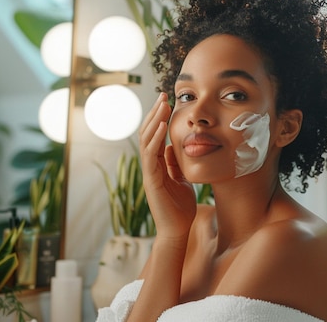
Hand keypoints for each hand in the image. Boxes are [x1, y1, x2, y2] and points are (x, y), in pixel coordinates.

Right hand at [139, 93, 196, 239]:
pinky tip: (161, 126)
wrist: (177, 230)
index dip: (159, 118)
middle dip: (155, 113)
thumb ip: (174, 164)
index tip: (167, 101)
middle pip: (148, 134)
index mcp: (157, 165)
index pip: (155, 136)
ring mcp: (149, 173)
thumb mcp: (180, 179)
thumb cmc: (180, 207)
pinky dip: (155, 139)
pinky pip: (150, 156)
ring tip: (162, 105)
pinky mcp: (151, 181)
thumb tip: (172, 147)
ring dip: (154, 121)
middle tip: (163, 95)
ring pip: (146, 141)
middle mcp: (150, 166)